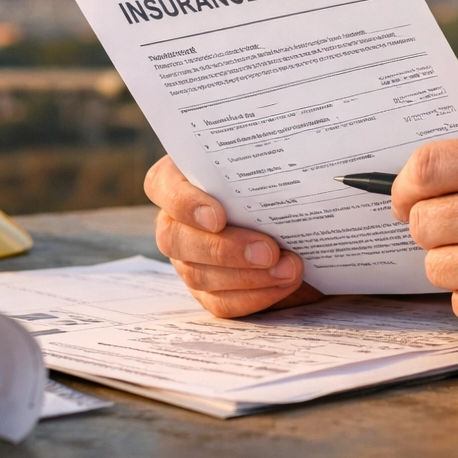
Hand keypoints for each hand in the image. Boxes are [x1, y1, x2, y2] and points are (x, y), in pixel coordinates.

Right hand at [144, 155, 322, 317]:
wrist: (295, 216)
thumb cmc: (275, 178)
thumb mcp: (270, 162)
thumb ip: (268, 160)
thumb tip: (293, 155)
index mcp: (180, 178)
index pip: (162, 186)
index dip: (185, 203)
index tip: (219, 216)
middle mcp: (176, 221)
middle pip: (176, 239)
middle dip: (224, 249)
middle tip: (269, 250)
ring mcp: (187, 259)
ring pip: (198, 275)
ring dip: (247, 276)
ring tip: (289, 268)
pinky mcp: (208, 290)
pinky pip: (220, 302)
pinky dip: (255, 296)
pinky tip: (284, 284)